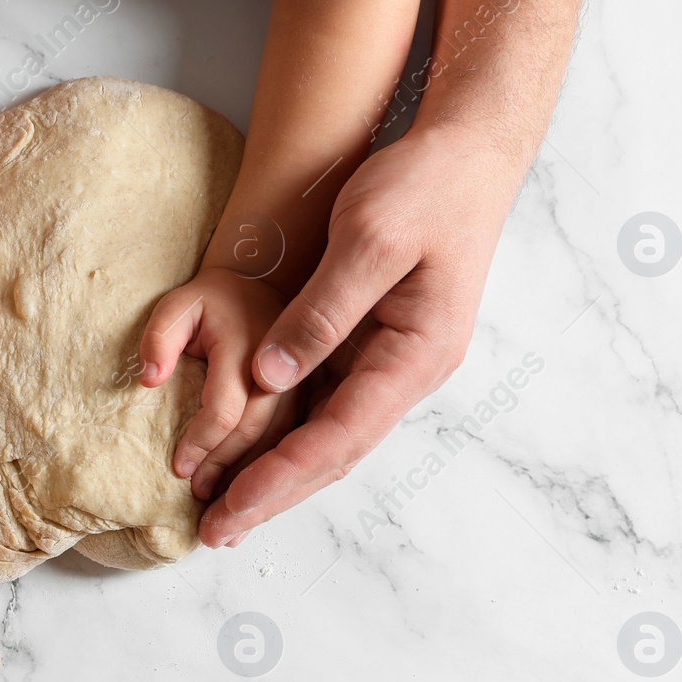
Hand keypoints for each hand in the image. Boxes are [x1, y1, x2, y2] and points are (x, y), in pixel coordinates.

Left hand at [137, 266, 293, 500]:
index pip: (228, 406)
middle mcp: (288, 369)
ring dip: (259, 493)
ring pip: (286, 448)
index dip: (202, 441)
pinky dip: (279, 485)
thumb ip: (160, 336)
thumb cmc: (213, 303)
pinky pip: (299, 448)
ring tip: (228, 526)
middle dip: (232, 479)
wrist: (262, 289)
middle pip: (261, 435)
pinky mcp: (315, 403)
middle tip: (205, 515)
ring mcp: (307, 387)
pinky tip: (256, 513)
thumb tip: (149, 379)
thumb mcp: (179, 303)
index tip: (179, 469)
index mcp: (253, 342)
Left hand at [200, 125, 527, 546]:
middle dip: (274, 495)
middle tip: (214, 532)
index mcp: (415, 354)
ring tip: (223, 508)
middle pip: (334, 454)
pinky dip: (287, 434)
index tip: (232, 507)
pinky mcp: (374, 345)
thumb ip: (321, 312)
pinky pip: (326, 404)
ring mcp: (393, 361)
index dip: (281, 477)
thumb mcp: (368, 238)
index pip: (338, 436)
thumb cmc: (424, 186)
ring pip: (329, 436)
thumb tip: (270, 377)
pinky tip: (251, 453)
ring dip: (278, 474)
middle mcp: (407, 371)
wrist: (467, 150)